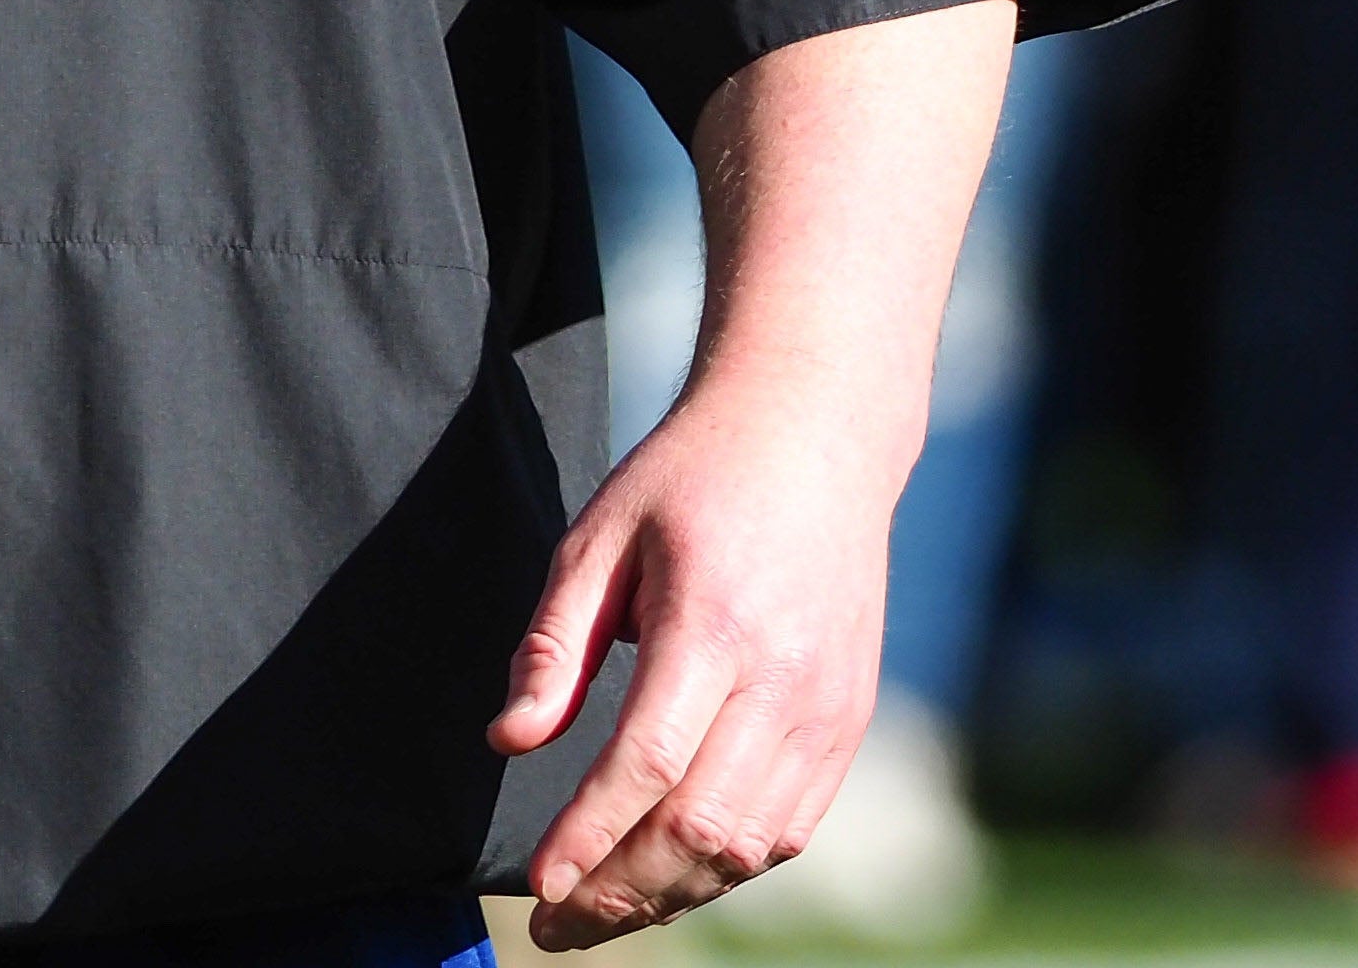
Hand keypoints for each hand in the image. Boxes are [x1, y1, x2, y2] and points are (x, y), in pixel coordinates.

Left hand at [488, 385, 899, 946]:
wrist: (814, 438)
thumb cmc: (690, 480)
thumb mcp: (599, 535)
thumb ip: (553, 645)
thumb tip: (508, 742)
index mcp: (713, 623)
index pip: (648, 763)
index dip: (590, 836)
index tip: (539, 887)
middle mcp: (784, 679)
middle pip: (701, 825)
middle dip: (622, 890)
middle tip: (556, 923)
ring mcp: (828, 709)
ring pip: (749, 846)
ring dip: (672, 894)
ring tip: (601, 911)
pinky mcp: (849, 723)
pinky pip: (789, 829)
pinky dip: (727, 869)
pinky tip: (671, 874)